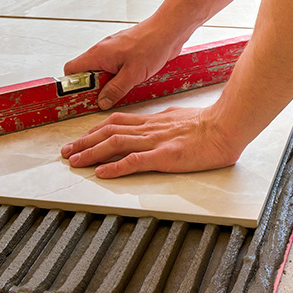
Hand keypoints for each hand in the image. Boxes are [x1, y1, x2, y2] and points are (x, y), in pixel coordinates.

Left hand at [60, 107, 243, 177]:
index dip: (96, 130)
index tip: (82, 138)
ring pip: (115, 144)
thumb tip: (159, 125)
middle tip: (66, 151)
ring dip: (91, 153)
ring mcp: (156, 142)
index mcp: (154, 121)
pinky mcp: (165, 156)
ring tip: (75, 161)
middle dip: (84, 141)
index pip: (117, 123)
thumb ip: (166, 123)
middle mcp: (149, 129)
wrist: (226, 126)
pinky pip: (135, 161)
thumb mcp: (181, 118)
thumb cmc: (211, 125)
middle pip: (109, 132)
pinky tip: (101, 173)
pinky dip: (115, 167)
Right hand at [63, 19, 187, 109]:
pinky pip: (115, 66)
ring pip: (102, 70)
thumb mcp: (132, 75)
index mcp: (98, 53)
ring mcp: (114, 50)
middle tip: (107, 98)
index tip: (82, 98)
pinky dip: (119, 76)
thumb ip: (115, 90)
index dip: (73, 84)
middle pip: (87, 72)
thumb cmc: (151, 45)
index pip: (71, 69)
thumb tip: (102, 101)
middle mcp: (103, 50)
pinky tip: (132, 81)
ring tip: (122, 90)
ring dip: (109, 82)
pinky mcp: (125, 52)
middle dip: (95, 87)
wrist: (169, 30)